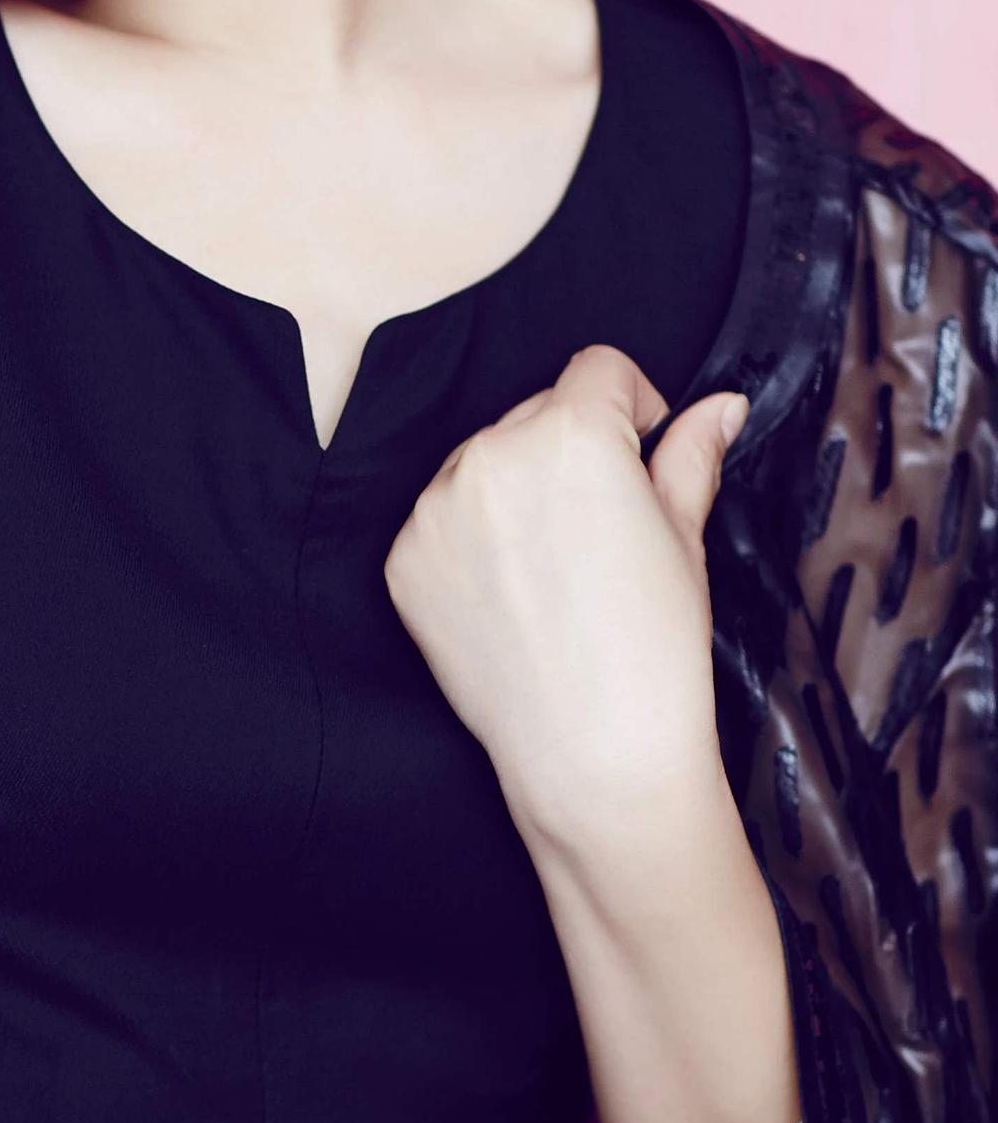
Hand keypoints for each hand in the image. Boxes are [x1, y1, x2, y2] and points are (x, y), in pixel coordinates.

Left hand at [380, 345, 748, 845]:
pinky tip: (513, 595)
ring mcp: (436, 508)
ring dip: (518, 488)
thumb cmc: (652, 648)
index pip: (598, 369)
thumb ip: (690, 457)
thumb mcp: (683, 539)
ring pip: (484, 461)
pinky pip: (443, 518)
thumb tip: (719, 407)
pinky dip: (473, 540)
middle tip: (604, 527)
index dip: (633, 406)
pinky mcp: (403, 558)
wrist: (592, 752)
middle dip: (573, 449)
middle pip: (537, 412)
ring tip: (558, 568)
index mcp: (570, 434)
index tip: (644, 452)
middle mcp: (490, 454)